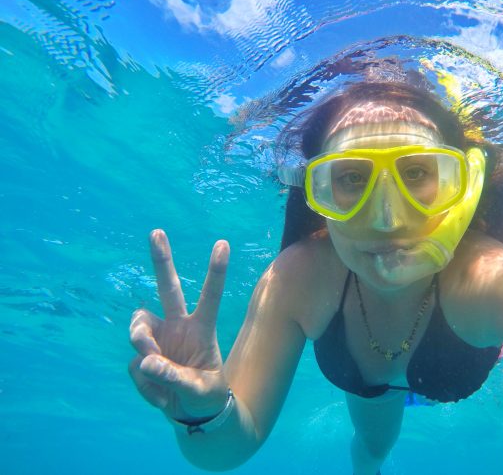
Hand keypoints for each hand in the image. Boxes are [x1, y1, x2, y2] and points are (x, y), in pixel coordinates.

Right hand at [128, 229, 230, 421]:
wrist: (191, 413)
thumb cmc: (205, 395)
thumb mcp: (199, 389)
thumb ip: (174, 376)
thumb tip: (147, 362)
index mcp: (202, 328)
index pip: (210, 295)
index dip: (216, 271)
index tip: (223, 243)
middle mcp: (178, 326)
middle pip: (167, 288)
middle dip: (162, 260)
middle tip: (157, 232)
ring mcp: (158, 339)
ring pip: (138, 328)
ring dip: (141, 343)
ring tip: (155, 368)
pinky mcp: (142, 357)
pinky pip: (136, 365)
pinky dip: (146, 384)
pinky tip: (161, 395)